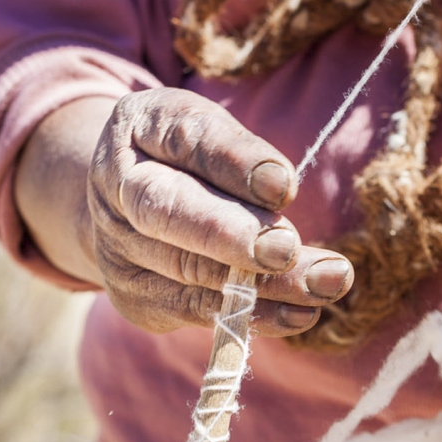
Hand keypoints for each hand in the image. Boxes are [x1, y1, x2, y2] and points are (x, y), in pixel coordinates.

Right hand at [86, 88, 352, 336]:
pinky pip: (197, 310)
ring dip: (265, 284)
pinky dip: (253, 314)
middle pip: (171, 213)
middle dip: (233, 234)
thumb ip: (239, 153)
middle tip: (289, 249)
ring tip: (326, 282)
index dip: (234, 164)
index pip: (185, 140)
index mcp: (136, 126)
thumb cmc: (186, 154)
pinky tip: (301, 313)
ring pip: (192, 271)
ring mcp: (117, 251)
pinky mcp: (136, 299)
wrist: (125, 200)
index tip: (284, 186)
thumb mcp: (210, 129)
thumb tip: (280, 191)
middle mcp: (115, 190)